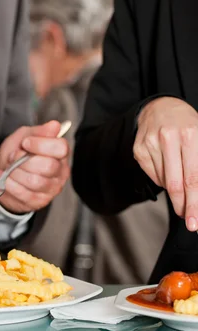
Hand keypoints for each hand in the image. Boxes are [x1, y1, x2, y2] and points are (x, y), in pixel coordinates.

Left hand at [0, 120, 69, 213]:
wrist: (5, 174)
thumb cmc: (18, 153)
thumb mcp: (25, 136)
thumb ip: (39, 131)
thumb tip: (54, 126)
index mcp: (60, 153)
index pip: (60, 148)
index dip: (41, 144)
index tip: (25, 143)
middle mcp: (60, 172)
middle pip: (48, 166)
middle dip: (24, 160)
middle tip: (13, 156)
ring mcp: (51, 188)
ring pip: (34, 181)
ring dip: (15, 172)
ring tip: (7, 167)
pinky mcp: (39, 201)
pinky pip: (24, 194)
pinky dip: (9, 184)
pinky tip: (2, 177)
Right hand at [134, 97, 197, 230]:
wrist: (161, 108)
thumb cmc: (187, 125)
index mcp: (191, 134)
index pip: (194, 177)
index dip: (195, 202)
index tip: (195, 221)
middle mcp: (169, 137)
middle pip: (176, 184)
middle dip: (183, 207)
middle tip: (189, 222)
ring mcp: (150, 143)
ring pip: (164, 182)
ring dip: (175, 192)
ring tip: (182, 189)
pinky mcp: (138, 149)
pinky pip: (153, 176)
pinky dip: (163, 180)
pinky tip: (168, 171)